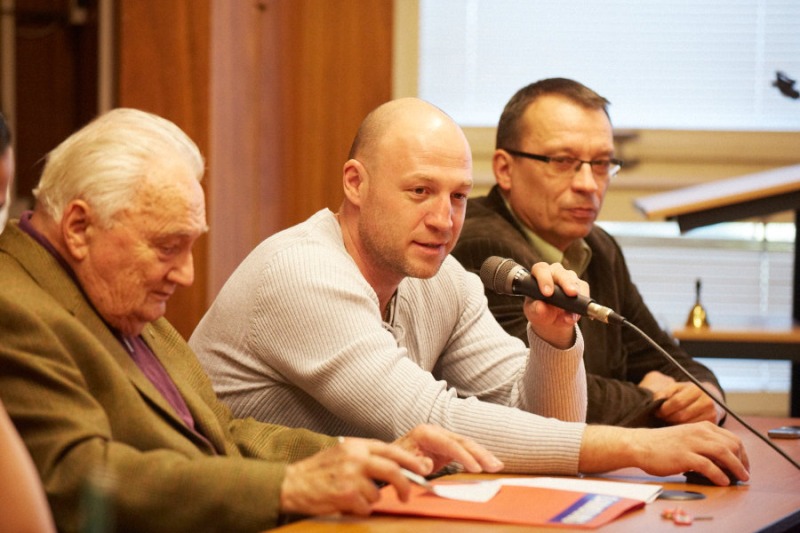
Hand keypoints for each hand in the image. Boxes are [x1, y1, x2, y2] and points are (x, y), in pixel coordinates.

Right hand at [280, 437, 427, 515]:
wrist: (292, 483)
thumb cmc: (318, 470)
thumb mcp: (342, 452)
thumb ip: (365, 456)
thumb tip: (394, 465)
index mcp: (356, 445)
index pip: (391, 450)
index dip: (410, 461)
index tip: (423, 468)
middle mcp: (355, 457)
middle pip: (393, 470)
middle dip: (405, 485)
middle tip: (407, 495)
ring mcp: (351, 476)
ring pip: (378, 493)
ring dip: (371, 500)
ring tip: (355, 497)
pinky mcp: (346, 494)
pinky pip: (366, 507)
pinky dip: (360, 509)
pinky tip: (346, 503)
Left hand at [392, 423, 503, 474]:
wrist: (390, 456)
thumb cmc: (395, 459)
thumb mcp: (402, 461)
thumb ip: (415, 463)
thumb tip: (428, 465)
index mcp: (425, 433)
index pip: (450, 444)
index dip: (464, 456)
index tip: (477, 468)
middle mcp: (436, 432)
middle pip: (462, 441)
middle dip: (480, 454)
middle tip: (495, 466)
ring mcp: (442, 438)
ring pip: (466, 444)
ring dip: (483, 455)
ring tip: (498, 465)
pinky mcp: (446, 447)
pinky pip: (464, 450)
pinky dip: (477, 457)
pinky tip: (489, 464)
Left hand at [523, 262, 586, 348]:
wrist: (552, 321)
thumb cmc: (540, 312)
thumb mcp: (535, 314)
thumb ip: (536, 310)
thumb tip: (540, 307)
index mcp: (539, 274)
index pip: (540, 269)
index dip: (544, 279)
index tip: (547, 293)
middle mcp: (554, 272)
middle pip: (561, 272)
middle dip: (566, 283)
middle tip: (571, 294)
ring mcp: (569, 278)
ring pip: (575, 281)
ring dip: (577, 296)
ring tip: (572, 313)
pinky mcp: (581, 286)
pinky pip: (584, 292)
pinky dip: (582, 304)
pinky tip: (575, 315)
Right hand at [580, 422, 749, 485]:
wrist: (639, 444)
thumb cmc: (662, 444)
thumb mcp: (686, 437)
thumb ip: (703, 444)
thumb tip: (722, 461)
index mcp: (701, 427)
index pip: (732, 438)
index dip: (742, 453)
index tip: (743, 465)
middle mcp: (699, 432)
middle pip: (732, 444)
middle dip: (742, 461)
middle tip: (744, 474)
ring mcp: (691, 443)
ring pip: (724, 453)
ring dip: (736, 467)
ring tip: (740, 478)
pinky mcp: (683, 456)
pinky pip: (708, 465)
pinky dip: (719, 475)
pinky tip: (722, 481)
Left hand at [639, 371, 722, 423]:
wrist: (709, 397)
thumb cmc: (687, 392)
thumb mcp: (676, 388)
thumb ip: (664, 393)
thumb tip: (655, 402)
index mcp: (696, 389)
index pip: (677, 402)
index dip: (664, 409)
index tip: (657, 412)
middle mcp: (706, 401)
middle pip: (681, 415)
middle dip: (668, 418)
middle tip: (661, 418)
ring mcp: (711, 413)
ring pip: (687, 425)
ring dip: (674, 424)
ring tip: (668, 420)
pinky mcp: (713, 423)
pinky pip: (693, 430)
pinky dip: (683, 429)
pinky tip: (678, 425)